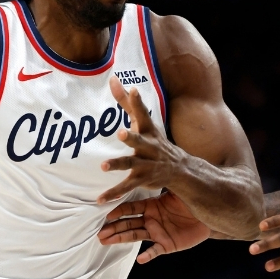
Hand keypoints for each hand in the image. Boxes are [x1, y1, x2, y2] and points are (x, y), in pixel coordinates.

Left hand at [98, 76, 188, 203]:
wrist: (179, 169)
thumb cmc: (155, 141)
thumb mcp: (143, 122)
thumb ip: (126, 101)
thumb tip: (112, 79)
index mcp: (148, 131)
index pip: (142, 113)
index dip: (137, 102)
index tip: (133, 90)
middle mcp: (148, 146)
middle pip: (139, 140)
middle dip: (131, 137)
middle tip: (121, 132)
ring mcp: (146, 164)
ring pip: (131, 164)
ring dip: (118, 164)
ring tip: (104, 166)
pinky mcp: (142, 179)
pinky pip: (126, 187)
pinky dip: (113, 193)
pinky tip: (100, 199)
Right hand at [98, 191, 210, 262]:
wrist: (206, 218)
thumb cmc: (190, 202)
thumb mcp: (176, 190)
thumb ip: (164, 181)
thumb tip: (152, 165)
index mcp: (151, 206)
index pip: (130, 209)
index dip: (118, 212)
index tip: (106, 214)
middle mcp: (150, 220)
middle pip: (128, 224)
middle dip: (113, 228)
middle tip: (99, 232)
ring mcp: (157, 233)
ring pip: (135, 236)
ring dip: (120, 239)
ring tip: (105, 242)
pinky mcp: (166, 245)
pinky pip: (155, 250)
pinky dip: (148, 255)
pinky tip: (140, 259)